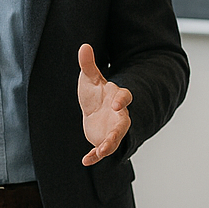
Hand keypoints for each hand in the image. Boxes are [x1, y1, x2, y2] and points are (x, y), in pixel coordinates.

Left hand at [78, 43, 131, 165]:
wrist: (94, 110)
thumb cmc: (95, 92)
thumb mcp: (89, 78)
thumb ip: (88, 64)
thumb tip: (84, 46)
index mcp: (117, 97)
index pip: (124, 97)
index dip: (122, 100)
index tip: (117, 104)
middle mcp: (119, 115)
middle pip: (123, 123)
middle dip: (118, 130)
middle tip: (111, 138)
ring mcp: (113, 129)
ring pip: (115, 139)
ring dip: (108, 146)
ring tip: (99, 152)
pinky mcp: (104, 140)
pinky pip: (101, 150)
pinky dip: (94, 156)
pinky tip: (85, 161)